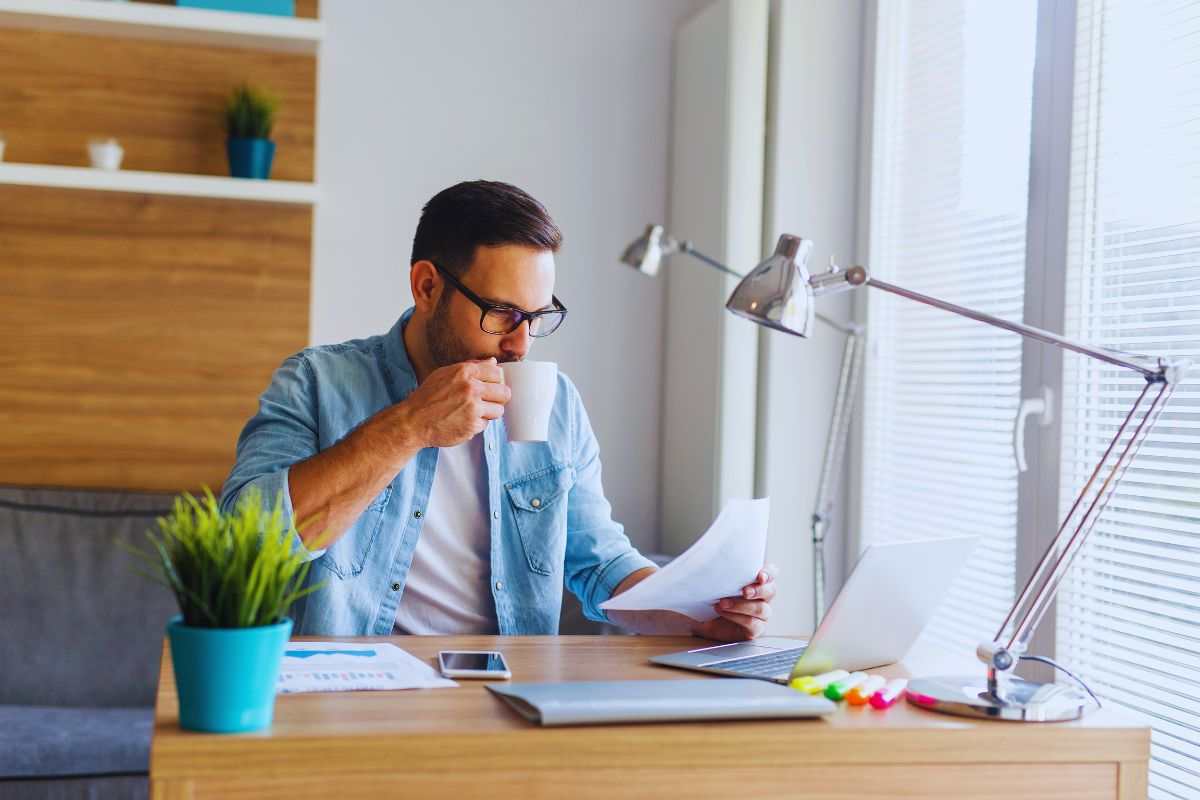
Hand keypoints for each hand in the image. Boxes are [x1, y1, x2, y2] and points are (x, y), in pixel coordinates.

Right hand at [391, 358, 510, 448]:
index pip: (497, 373)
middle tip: (487, 402)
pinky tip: (463, 421)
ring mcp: (473, 408)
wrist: (413, 421)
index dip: (495, 381)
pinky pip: (486, 425)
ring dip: (489, 413)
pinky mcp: (473, 425)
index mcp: (465, 372)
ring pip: (499, 410)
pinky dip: (476, 425)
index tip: (490, 386)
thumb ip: (471, 367)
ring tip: (474, 413)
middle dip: (498, 398)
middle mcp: (471, 388)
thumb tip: (493, 362)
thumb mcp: (445, 374)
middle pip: (504, 392)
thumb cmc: (427, 397)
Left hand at [691, 564, 776, 641]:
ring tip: (722, 603)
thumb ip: (722, 572)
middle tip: (744, 591)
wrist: (703, 619)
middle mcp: (763, 597)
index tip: (760, 576)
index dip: (769, 573)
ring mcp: (761, 614)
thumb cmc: (712, 596)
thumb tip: (714, 561)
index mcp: (758, 581)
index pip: (771, 573)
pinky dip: (736, 617)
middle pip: (770, 591)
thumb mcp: (715, 582)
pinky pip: (752, 624)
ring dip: (741, 605)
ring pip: (761, 609)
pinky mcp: (755, 629)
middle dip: (758, 590)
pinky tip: (723, 612)